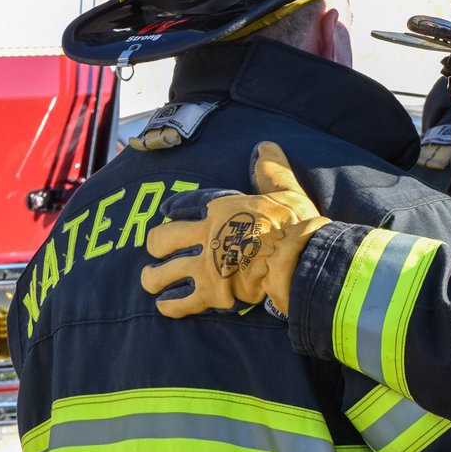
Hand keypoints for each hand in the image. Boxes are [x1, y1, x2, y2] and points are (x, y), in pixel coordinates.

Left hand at [142, 142, 328, 316]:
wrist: (300, 258)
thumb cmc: (294, 224)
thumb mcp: (285, 189)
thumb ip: (271, 170)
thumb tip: (265, 146)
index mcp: (220, 211)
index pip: (185, 206)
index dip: (174, 208)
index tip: (168, 211)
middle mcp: (206, 237)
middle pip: (162, 239)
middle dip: (154, 244)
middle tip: (155, 249)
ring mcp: (206, 266)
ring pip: (163, 273)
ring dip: (153, 277)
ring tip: (150, 279)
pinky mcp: (213, 293)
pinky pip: (181, 302)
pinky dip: (170, 305)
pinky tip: (164, 305)